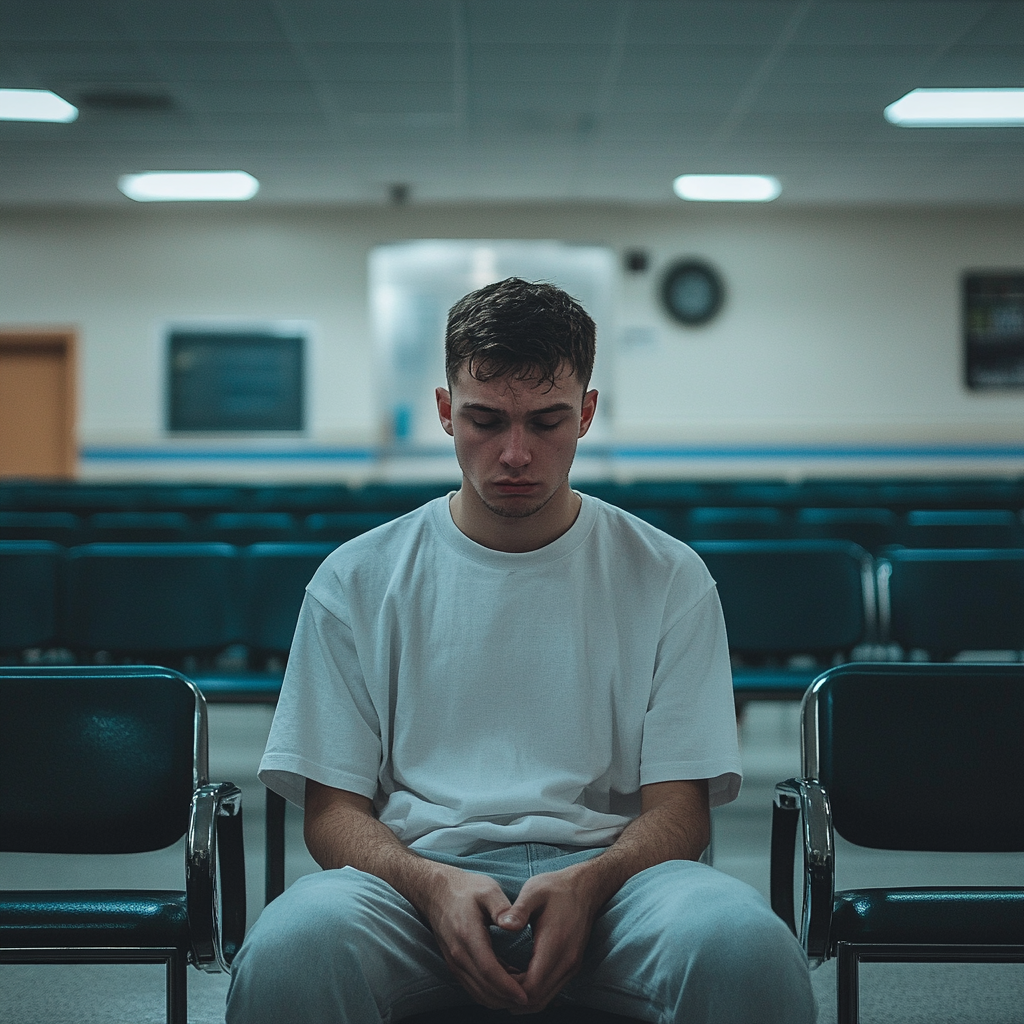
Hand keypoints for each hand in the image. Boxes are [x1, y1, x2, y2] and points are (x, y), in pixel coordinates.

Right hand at [418, 865, 530, 1010]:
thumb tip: (514, 926)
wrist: (437, 891)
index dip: (507, 987)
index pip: (488, 970)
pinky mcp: (454, 964)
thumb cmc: (467, 889)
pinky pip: (473, 987)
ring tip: (521, 993)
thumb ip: (502, 907)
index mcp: (468, 935)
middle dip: (507, 998)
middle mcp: (458, 954)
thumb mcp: (488, 890)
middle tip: (530, 998)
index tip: (526, 995)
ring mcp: (454, 961)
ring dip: (499, 999)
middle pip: (483, 988)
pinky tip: (507, 985)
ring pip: (477, 992)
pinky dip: (490, 993)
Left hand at [495, 865, 600, 1012]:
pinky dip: (532, 991)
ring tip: (501, 980)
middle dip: (511, 996)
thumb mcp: (533, 891)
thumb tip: (504, 925)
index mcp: (555, 944)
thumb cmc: (555, 888)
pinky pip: (550, 990)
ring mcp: (571, 966)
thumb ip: (519, 909)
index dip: (509, 989)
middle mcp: (567, 961)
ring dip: (521, 996)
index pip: (532, 986)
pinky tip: (516, 976)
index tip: (491, 976)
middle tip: (490, 982)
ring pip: (544, 999)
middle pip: (537, 999)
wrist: (584, 888)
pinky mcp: (571, 967)